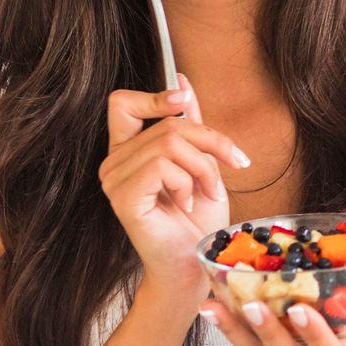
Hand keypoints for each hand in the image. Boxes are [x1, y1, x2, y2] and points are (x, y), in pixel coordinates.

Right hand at [98, 72, 249, 291]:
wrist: (194, 266)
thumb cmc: (198, 222)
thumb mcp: (202, 163)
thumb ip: (189, 124)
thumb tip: (181, 80)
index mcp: (127, 152)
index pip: (122, 103)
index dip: (153, 96)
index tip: (183, 101)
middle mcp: (113, 163)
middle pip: (165, 124)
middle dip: (209, 141)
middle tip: (232, 166)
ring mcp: (113, 180)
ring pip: (168, 143)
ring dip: (203, 167)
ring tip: (209, 192)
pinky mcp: (122, 198)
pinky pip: (161, 166)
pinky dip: (187, 182)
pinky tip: (189, 203)